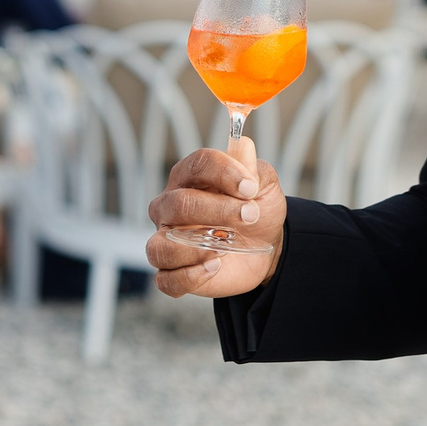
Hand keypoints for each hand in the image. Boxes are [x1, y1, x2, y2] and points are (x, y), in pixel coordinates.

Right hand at [146, 137, 284, 297]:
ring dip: (195, 248)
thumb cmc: (257, 209)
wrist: (266, 246)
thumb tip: (243, 146)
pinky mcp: (173, 272)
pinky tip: (214, 267)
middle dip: (218, 210)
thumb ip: (253, 168)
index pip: (197, 165)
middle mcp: (170, 207)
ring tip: (225, 248)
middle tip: (249, 215)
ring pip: (161, 246)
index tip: (250, 187)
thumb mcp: (263, 185)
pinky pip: (165, 279)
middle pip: (179, 204)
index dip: (223, 172)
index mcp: (189, 178)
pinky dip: (189, 276)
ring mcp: (167, 241)